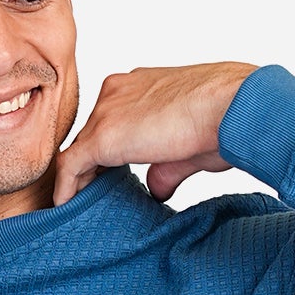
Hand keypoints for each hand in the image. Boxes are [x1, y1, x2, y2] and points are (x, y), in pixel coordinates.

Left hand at [52, 61, 258, 206]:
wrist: (230, 106)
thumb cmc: (223, 119)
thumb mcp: (188, 147)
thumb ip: (164, 167)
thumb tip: (157, 189)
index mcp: (139, 86)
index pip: (112, 120)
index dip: (107, 152)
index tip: (108, 179)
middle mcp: (118, 91)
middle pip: (92, 134)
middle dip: (90, 166)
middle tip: (88, 197)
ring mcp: (107, 111)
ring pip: (80, 148)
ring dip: (77, 178)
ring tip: (75, 206)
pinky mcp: (102, 136)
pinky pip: (71, 165)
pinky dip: (66, 188)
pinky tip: (64, 208)